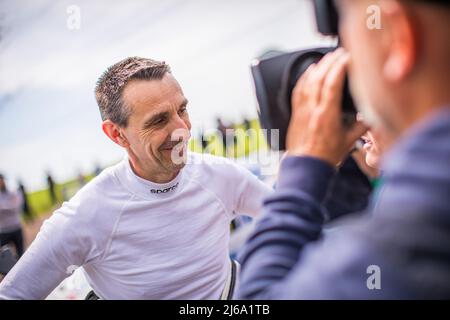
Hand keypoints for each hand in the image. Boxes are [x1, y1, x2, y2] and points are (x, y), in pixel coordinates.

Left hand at [286, 48, 367, 165]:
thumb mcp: (349, 141)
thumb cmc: (326, 157)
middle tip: (340, 53)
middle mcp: (313, 109)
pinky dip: (304, 78)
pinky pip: (298, 91)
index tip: (348, 57)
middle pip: (319, 78)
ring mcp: (302, 110)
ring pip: (307, 82)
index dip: (340, 67)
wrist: (305, 166)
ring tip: (327, 58)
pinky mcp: (295, 114)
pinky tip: (309, 71)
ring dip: (317, 67)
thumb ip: (361, 126)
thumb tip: (372, 115)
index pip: (333, 83)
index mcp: (327, 115)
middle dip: (330, 62)